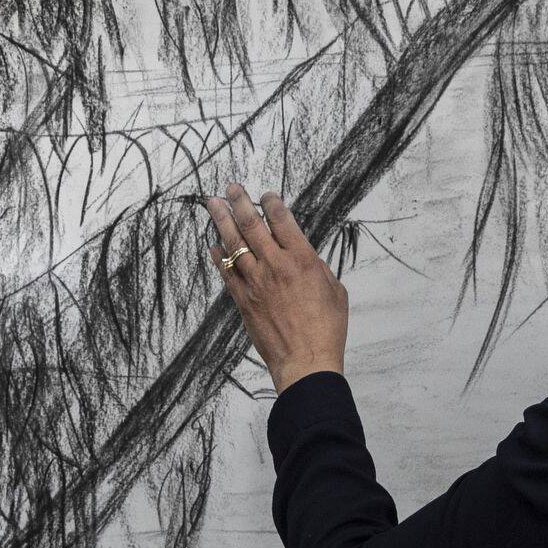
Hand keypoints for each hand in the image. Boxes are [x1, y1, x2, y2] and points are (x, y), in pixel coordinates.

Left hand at [205, 183, 345, 393]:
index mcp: (302, 259)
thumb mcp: (334, 290)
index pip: (282, 219)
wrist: (306, 359)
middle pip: (252, 225)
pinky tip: (213, 245)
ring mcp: (256, 282)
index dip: (271, 203)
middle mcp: (276, 265)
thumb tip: (305, 258)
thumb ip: (317, 268)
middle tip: (231, 188)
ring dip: (222, 221)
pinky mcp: (243, 300)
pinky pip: (226, 273)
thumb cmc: (326, 327)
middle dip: (239, 202)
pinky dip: (218, 257)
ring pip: (234, 244)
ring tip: (213, 204)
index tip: (265, 195)